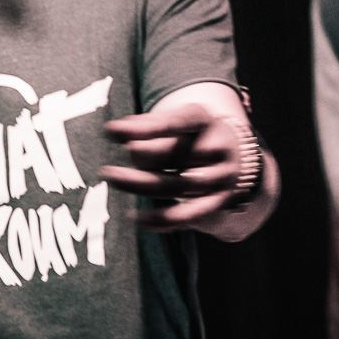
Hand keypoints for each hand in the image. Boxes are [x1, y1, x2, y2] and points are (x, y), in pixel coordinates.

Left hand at [100, 104, 242, 233]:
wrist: (230, 159)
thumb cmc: (188, 137)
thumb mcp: (173, 123)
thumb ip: (146, 126)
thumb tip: (113, 130)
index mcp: (204, 119)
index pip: (178, 121)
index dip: (146, 127)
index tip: (112, 131)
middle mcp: (218, 146)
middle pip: (177, 153)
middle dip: (142, 157)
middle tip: (107, 170)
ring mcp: (222, 175)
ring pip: (180, 184)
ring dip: (143, 186)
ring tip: (114, 182)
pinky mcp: (218, 201)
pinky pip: (189, 214)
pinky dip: (162, 219)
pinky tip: (137, 219)